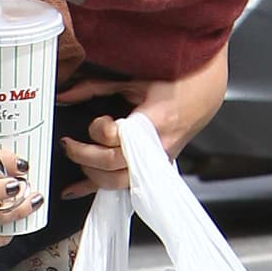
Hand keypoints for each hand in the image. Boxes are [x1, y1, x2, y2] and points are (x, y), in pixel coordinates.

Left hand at [55, 45, 228, 182]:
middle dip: (84, 156)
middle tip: (70, 143)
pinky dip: (99, 187)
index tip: (99, 120)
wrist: (206, 90)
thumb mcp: (134, 80)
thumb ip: (96, 88)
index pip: (117, 138)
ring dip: (91, 174)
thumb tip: (65, 93)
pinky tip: (79, 189)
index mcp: (153, 122)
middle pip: (113, 166)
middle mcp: (156, 147)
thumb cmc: (176, 82)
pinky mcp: (154, 167)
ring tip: (78, 158)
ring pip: (119, 183)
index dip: (99, 131)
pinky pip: (125, 184)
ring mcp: (157, 161)